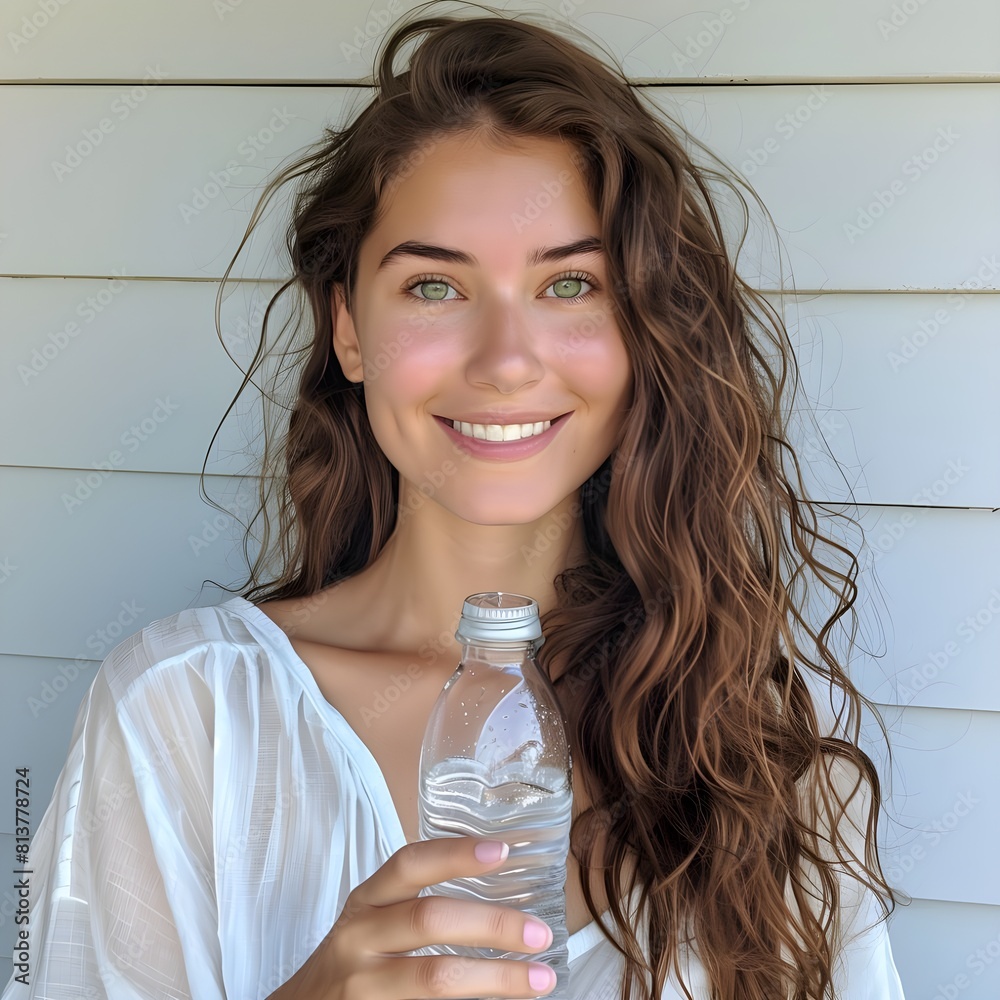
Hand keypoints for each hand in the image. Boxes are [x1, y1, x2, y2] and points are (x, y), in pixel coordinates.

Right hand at [266, 836, 556, 998]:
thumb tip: (507, 898)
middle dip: (492, 924)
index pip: (409, 864)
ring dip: (497, 978)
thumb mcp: (375, 920)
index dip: (455, 854)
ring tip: (541, 979)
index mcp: (366, 901)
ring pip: (435, 977)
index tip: (503, 850)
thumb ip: (421, 906)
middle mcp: (360, 938)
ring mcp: (364, 985)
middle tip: (541, 932)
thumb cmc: (356, 959)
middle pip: (430, 919)